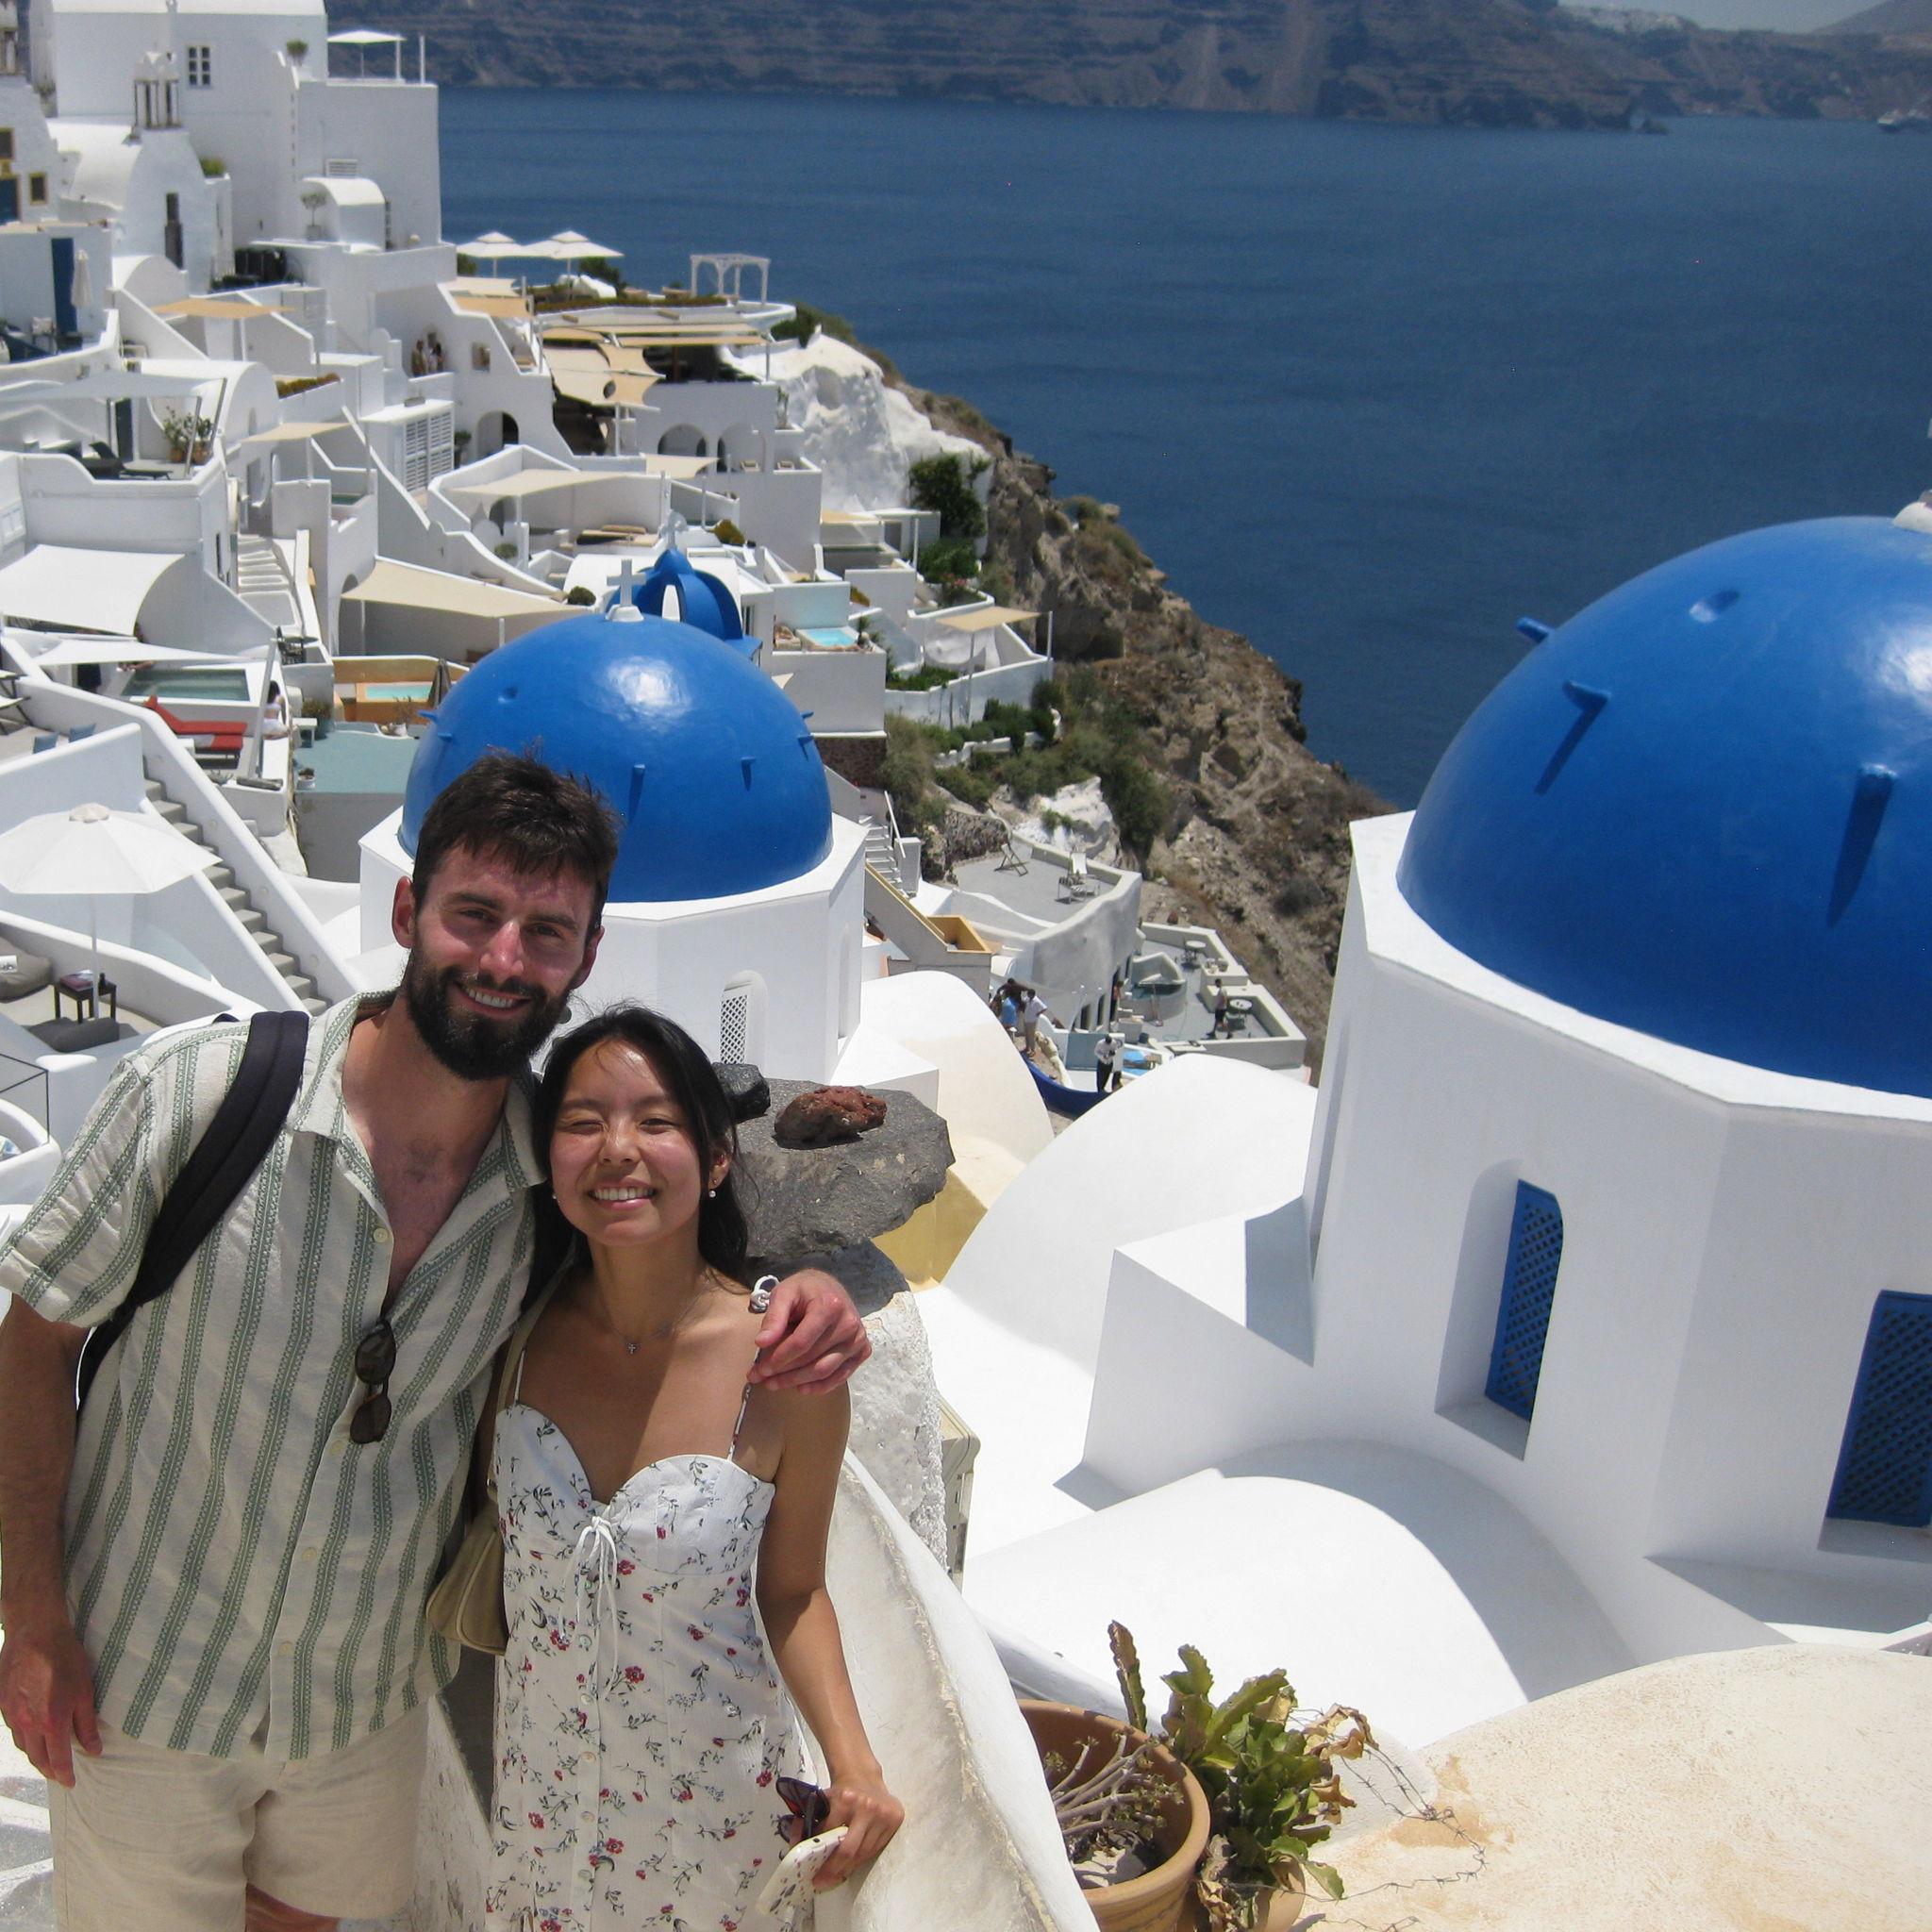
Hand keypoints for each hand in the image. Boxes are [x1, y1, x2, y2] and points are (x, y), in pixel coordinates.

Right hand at [0, 1612, 100, 1786]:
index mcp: (50, 1723)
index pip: (57, 1759)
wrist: (35, 1635)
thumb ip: (86, 1724)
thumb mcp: (84, 1691)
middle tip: (59, 1775)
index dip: (65, 1774)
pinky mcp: (3, 1705)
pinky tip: (31, 1735)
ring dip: (35, 1756)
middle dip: (49, 1770)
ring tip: (46, 1759)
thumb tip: (93, 1749)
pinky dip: (24, 1738)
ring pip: (22, 1746)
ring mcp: (12, 1715)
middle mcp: (27, 1724)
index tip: (70, 1783)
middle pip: (37, 1757)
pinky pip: (13, 1730)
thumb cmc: (65, 1660)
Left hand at [750, 1269, 871, 1391]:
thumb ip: (773, 1317)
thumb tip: (761, 1343)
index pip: (802, 1342)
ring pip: (824, 1371)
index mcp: (830, 1306)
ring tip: (774, 1384)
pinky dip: (821, 1386)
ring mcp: (858, 1339)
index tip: (760, 1369)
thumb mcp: (784, 1293)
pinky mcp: (862, 1350)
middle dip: (783, 1373)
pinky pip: (841, 1376)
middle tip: (761, 1379)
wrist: (829, 1287)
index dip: (779, 1358)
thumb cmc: (804, 1290)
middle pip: (812, 1359)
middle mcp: (849, 1323)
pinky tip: (801, 1388)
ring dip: (797, 1382)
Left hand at [815, 1763, 902, 1888]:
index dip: (819, 1854)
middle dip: (834, 1870)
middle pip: (849, 1850)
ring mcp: (883, 1814)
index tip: (811, 1871)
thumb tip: (796, 1843)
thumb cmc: (841, 1791)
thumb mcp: (823, 1800)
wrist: (864, 1776)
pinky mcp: (895, 1819)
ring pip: (864, 1853)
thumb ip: (810, 1819)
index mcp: (845, 1799)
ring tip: (836, 1875)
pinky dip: (862, 1859)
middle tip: (822, 1882)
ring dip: (848, 1868)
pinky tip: (852, 1863)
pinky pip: (876, 1849)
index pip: (830, 1835)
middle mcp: (866, 1806)